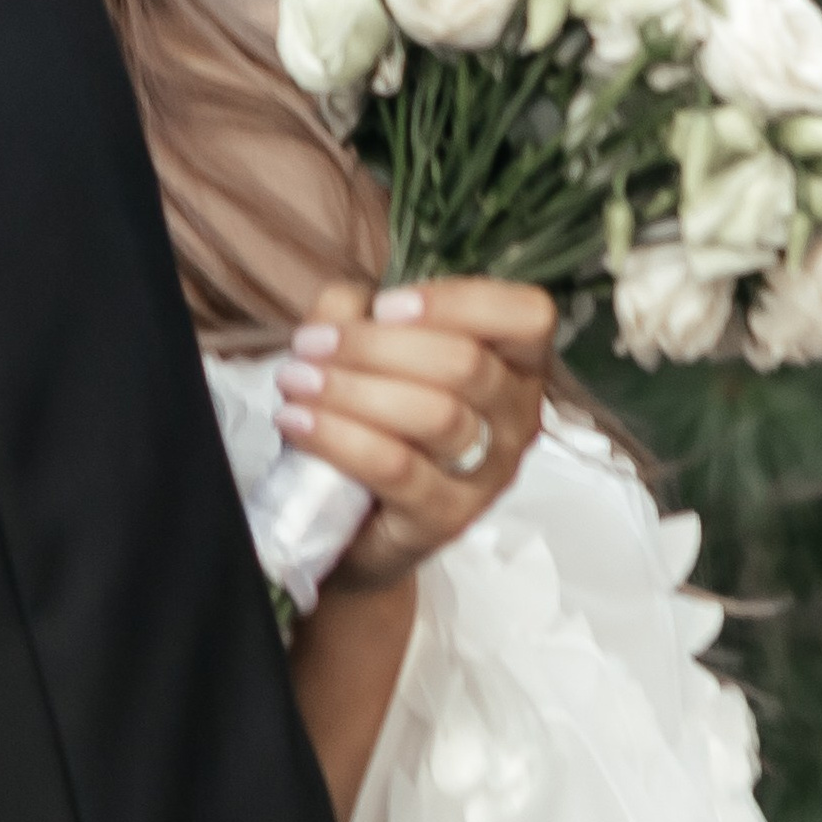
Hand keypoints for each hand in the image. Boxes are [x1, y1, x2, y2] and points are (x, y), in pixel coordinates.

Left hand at [274, 274, 556, 591]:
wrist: (352, 518)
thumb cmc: (370, 418)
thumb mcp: (362, 348)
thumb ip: (355, 311)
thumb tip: (350, 308)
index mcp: (512, 361)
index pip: (526, 316)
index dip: (458, 302)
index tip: (386, 305)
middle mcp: (514, 417)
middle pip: (466, 364)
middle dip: (374, 346)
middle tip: (311, 345)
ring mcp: (488, 473)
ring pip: (435, 415)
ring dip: (351, 389)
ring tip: (296, 381)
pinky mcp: (448, 518)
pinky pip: (397, 467)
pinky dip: (339, 436)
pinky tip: (297, 420)